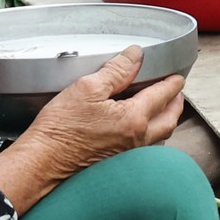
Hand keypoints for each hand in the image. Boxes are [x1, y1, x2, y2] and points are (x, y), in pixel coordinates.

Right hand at [0, 46, 188, 212]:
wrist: (42, 164)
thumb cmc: (60, 130)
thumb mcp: (87, 88)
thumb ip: (116, 71)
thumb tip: (135, 55)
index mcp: (134, 118)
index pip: (163, 95)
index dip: (172, 83)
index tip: (177, 76)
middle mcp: (137, 140)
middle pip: (169, 119)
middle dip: (176, 103)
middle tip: (176, 92)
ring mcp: (128, 155)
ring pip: (160, 136)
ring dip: (166, 120)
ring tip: (163, 108)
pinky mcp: (117, 163)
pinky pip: (145, 148)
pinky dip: (152, 135)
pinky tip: (141, 130)